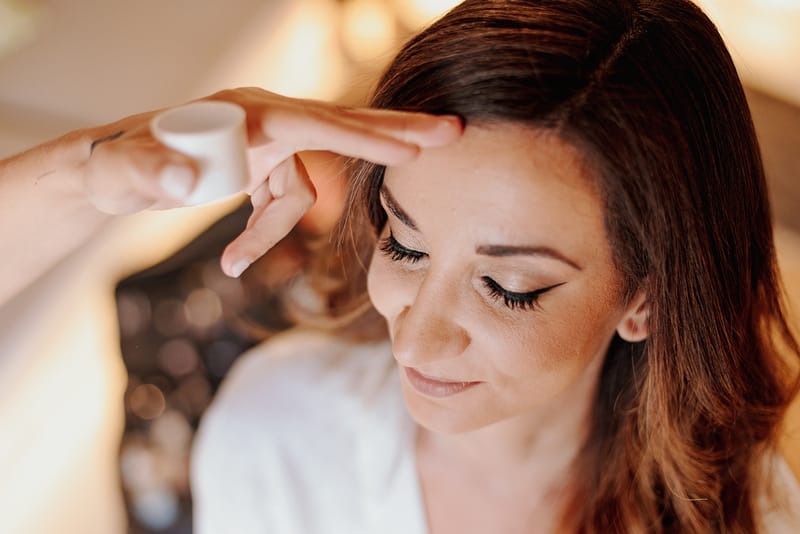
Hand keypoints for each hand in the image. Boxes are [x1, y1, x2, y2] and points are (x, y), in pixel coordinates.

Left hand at [83, 87, 462, 276]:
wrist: (109, 171)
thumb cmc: (114, 165)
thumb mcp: (123, 172)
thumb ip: (151, 171)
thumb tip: (187, 181)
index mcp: (249, 110)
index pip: (324, 122)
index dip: (373, 134)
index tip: (422, 143)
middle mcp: (266, 117)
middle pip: (345, 127)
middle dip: (396, 133)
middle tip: (451, 132)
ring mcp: (267, 141)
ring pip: (303, 190)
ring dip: (275, 231)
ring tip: (234, 264)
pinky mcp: (261, 162)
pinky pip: (284, 202)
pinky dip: (265, 233)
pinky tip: (236, 258)